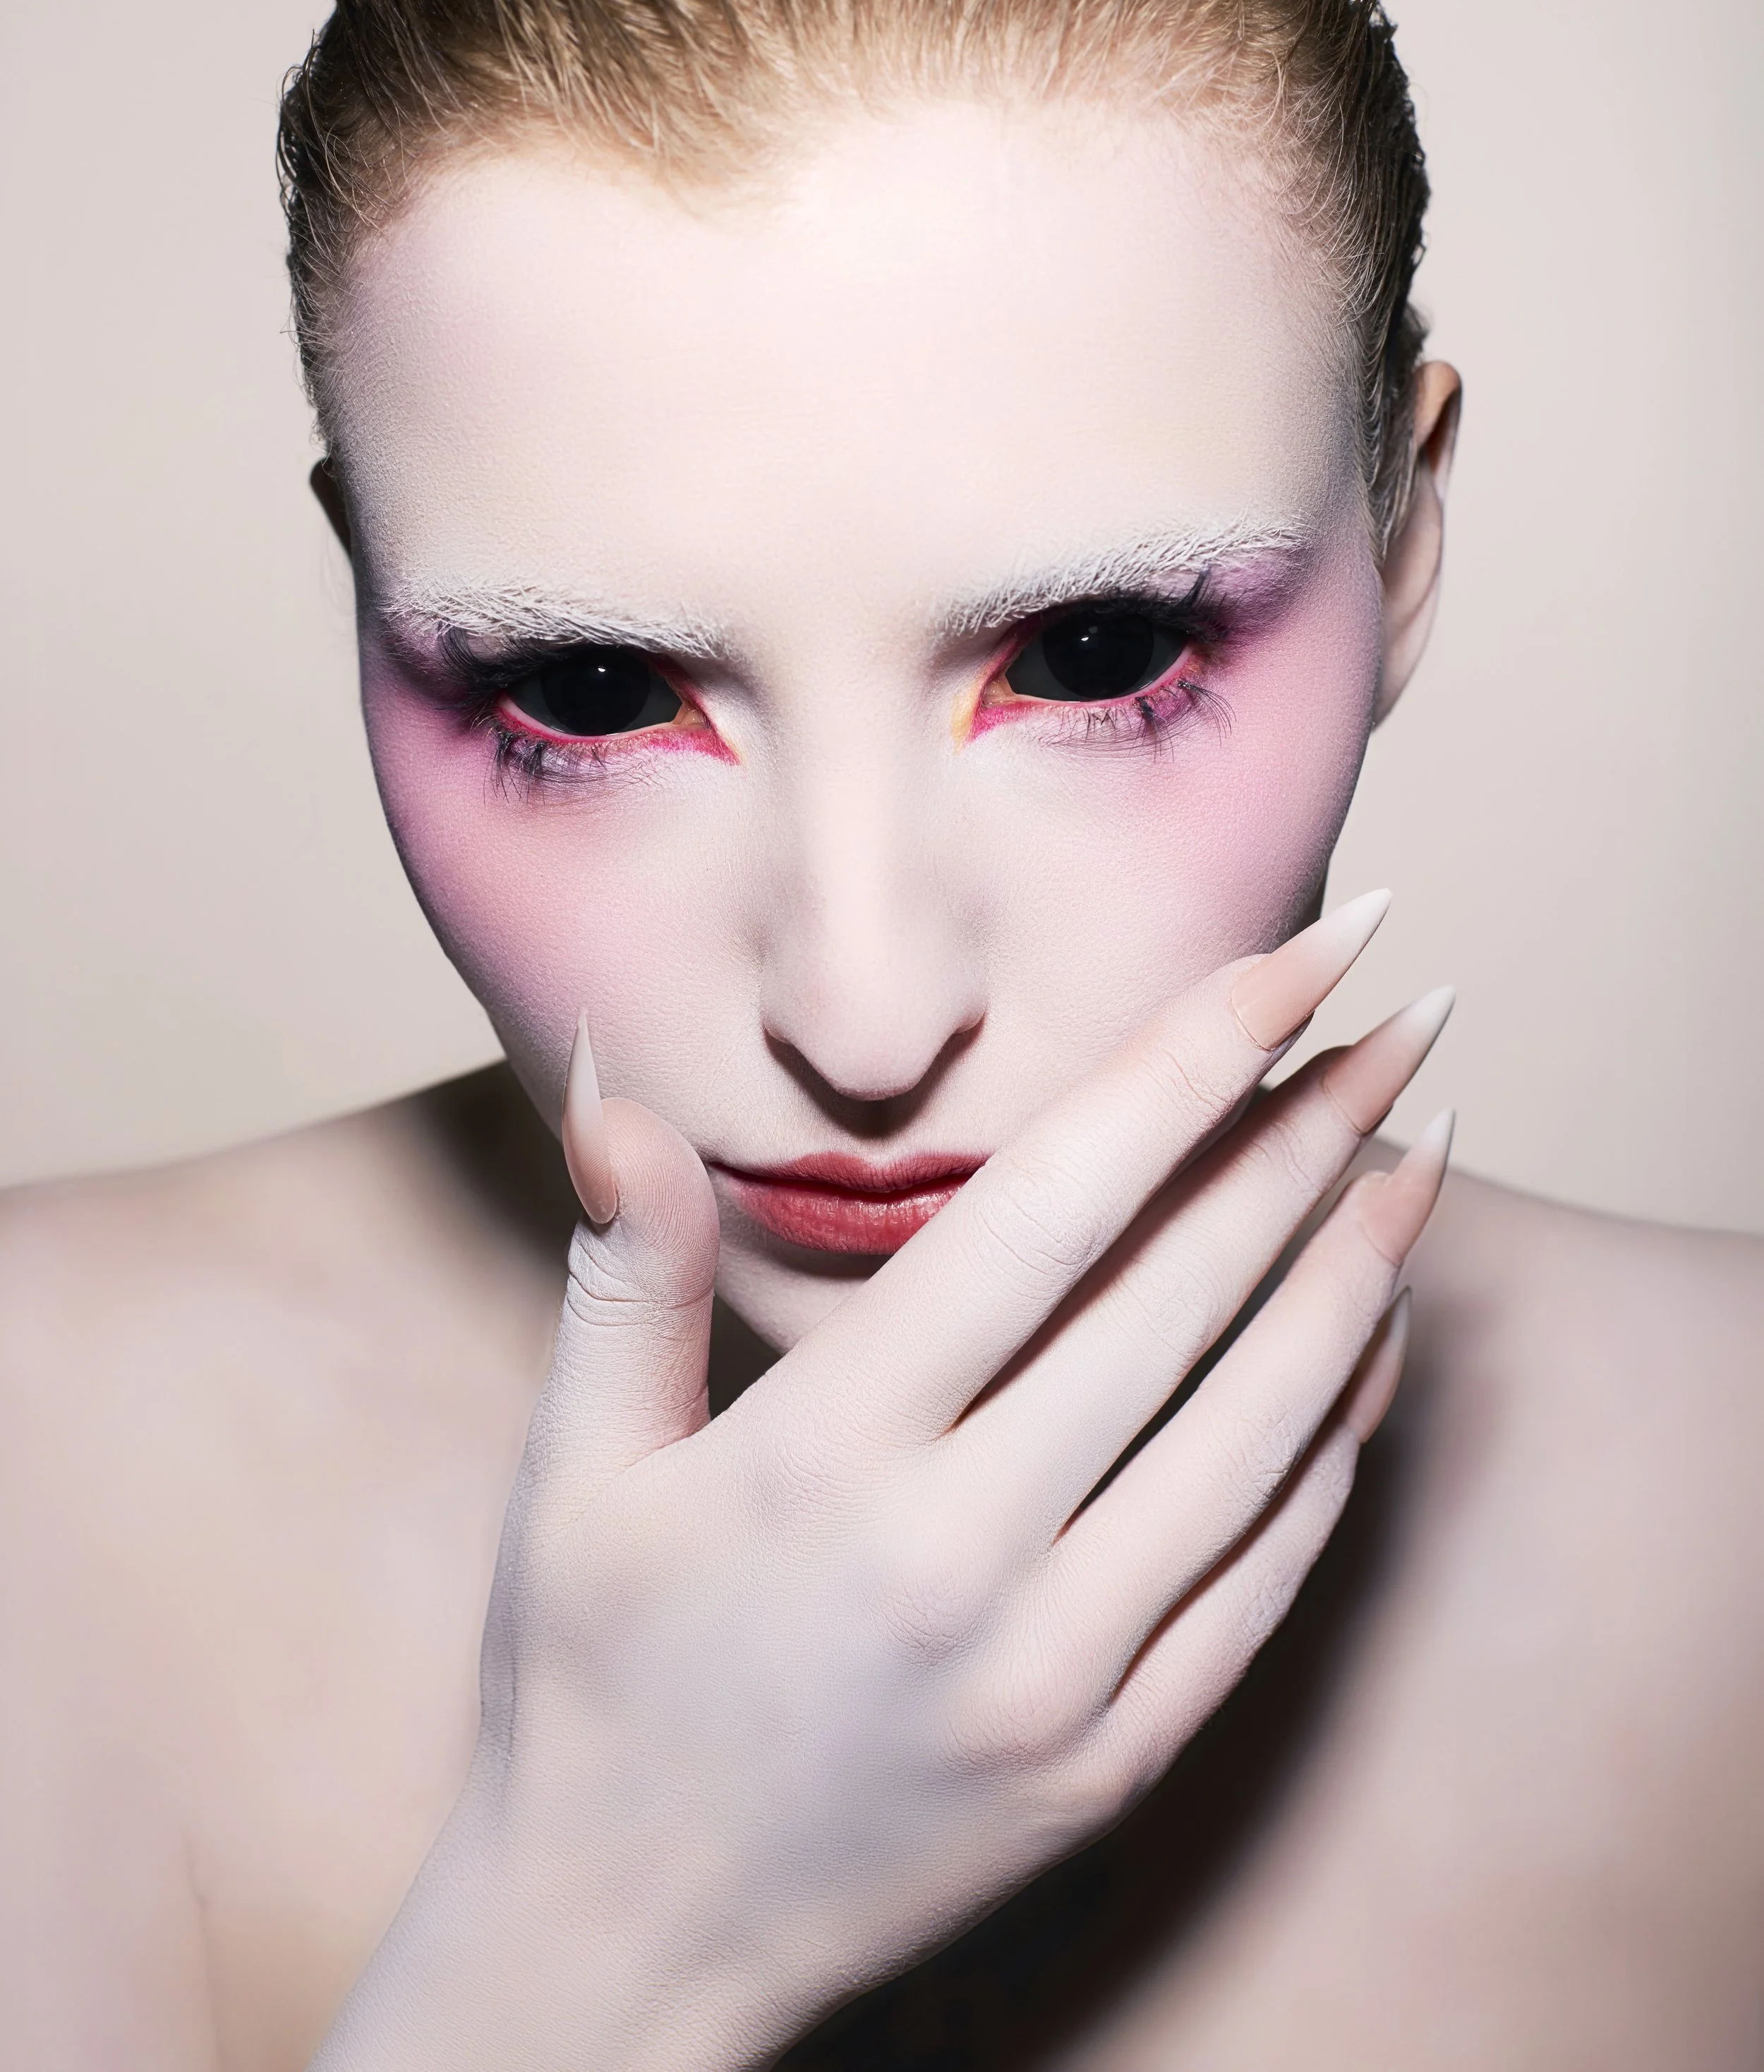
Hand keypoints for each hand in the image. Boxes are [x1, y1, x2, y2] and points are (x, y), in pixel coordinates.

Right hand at [311, 892, 1450, 2070]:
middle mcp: (963, 1553)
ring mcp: (1057, 1669)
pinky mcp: (1114, 1758)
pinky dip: (1334, 1443)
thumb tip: (617, 1082)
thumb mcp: (579, 1469)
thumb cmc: (591, 1681)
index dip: (1193, 1059)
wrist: (623, 1952)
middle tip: (1407, 1016)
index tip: (1302, 955)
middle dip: (1313, 1131)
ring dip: (1359, 1270)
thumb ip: (625, 1265)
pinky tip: (1373, 1343)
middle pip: (1187, 1293)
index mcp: (830, 1453)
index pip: (1056, 1205)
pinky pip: (1265, 1573)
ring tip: (1423, 1144)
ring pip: (1259, 1425)